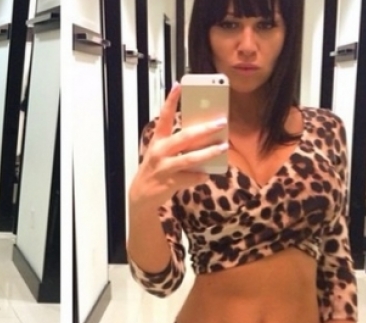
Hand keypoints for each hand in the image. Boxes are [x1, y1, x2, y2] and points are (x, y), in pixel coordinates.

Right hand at [129, 82, 228, 209]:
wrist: (141, 194)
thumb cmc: (156, 169)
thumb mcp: (161, 153)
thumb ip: (178, 145)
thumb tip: (204, 138)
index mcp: (158, 140)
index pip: (164, 117)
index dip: (170, 101)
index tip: (178, 85)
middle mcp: (159, 151)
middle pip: (184, 137)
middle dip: (205, 129)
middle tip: (221, 122)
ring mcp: (164, 167)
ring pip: (190, 158)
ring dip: (209, 152)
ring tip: (223, 147)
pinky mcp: (170, 182)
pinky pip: (192, 177)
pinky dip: (202, 176)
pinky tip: (207, 174)